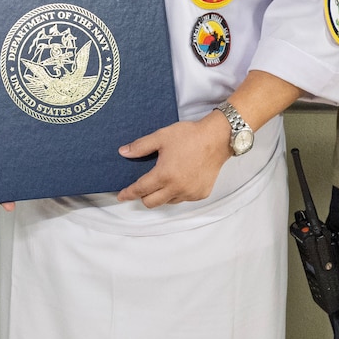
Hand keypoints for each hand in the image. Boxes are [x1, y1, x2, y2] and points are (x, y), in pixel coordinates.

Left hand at [115, 110, 231, 207]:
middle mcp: (177, 188)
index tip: (121, 196)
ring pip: (168, 201)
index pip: (140, 190)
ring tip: (164, 179)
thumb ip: (140, 146)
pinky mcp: (201, 194)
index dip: (128, 194)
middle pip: (152, 202)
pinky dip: (177, 193)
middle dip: (143, 196)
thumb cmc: (190, 136)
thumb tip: (123, 152)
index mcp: (164, 175)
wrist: (217, 139)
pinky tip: (179, 179)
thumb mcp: (161, 137)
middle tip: (142, 186)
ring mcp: (190, 193)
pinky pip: (183, 199)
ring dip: (161, 194)